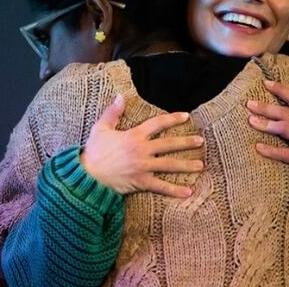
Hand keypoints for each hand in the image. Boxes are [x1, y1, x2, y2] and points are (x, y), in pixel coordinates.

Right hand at [80, 94, 204, 197]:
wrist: (87, 175)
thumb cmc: (93, 152)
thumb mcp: (101, 128)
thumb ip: (113, 112)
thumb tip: (120, 96)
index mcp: (134, 135)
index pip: (157, 124)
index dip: (172, 119)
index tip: (185, 116)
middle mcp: (142, 150)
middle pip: (169, 144)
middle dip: (186, 142)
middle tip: (200, 141)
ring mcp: (143, 167)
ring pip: (169, 165)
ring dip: (186, 165)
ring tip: (200, 165)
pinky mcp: (141, 182)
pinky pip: (161, 186)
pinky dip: (175, 190)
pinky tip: (188, 192)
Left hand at [247, 80, 288, 179]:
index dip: (281, 90)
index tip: (266, 83)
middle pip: (285, 113)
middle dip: (267, 107)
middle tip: (250, 103)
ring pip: (285, 129)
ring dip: (267, 124)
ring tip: (251, 121)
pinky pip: (286, 154)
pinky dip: (272, 151)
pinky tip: (258, 147)